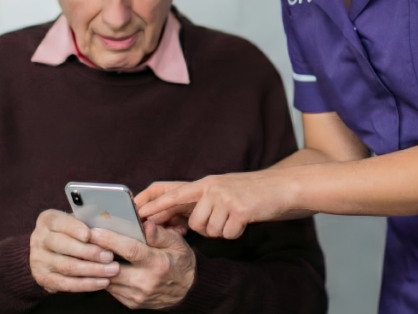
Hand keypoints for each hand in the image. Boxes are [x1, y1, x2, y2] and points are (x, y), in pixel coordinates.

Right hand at [29, 209, 119, 293]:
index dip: (73, 228)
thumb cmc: (72, 233)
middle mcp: (39, 239)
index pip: (59, 222)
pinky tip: (102, 282)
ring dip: (92, 270)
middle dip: (89, 252)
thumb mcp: (77, 222)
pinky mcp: (43, 279)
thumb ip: (89, 222)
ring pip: (66, 266)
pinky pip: (67, 284)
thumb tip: (110, 223)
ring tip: (112, 270)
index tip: (89, 234)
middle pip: (62, 246)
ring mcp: (38, 261)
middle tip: (109, 256)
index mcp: (47, 220)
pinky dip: (87, 284)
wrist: (50, 253)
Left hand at [90, 221, 195, 309]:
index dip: (110, 240)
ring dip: (97, 266)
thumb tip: (146, 223)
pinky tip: (100, 265)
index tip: (94, 231)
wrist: (186, 291)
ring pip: (108, 280)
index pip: (130, 250)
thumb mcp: (177, 243)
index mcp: (157, 263)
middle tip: (82, 240)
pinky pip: (111, 289)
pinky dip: (104, 276)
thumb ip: (160, 234)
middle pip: (112, 268)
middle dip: (95, 254)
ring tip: (88, 251)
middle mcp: (146, 282)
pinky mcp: (131, 303)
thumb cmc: (180, 261)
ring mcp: (137, 295)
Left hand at [137, 171, 294, 239]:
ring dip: (220, 230)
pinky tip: (243, 221)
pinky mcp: (239, 210)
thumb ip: (198, 201)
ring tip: (234, 217)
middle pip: (191, 218)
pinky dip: (235, 233)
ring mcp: (225, 197)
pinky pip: (226, 234)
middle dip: (195, 225)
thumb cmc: (250, 192)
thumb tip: (172, 217)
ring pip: (208, 230)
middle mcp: (211, 187)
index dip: (152, 201)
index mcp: (205, 182)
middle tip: (200, 221)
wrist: (283, 187)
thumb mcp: (221, 191)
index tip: (134, 211)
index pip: (170, 190)